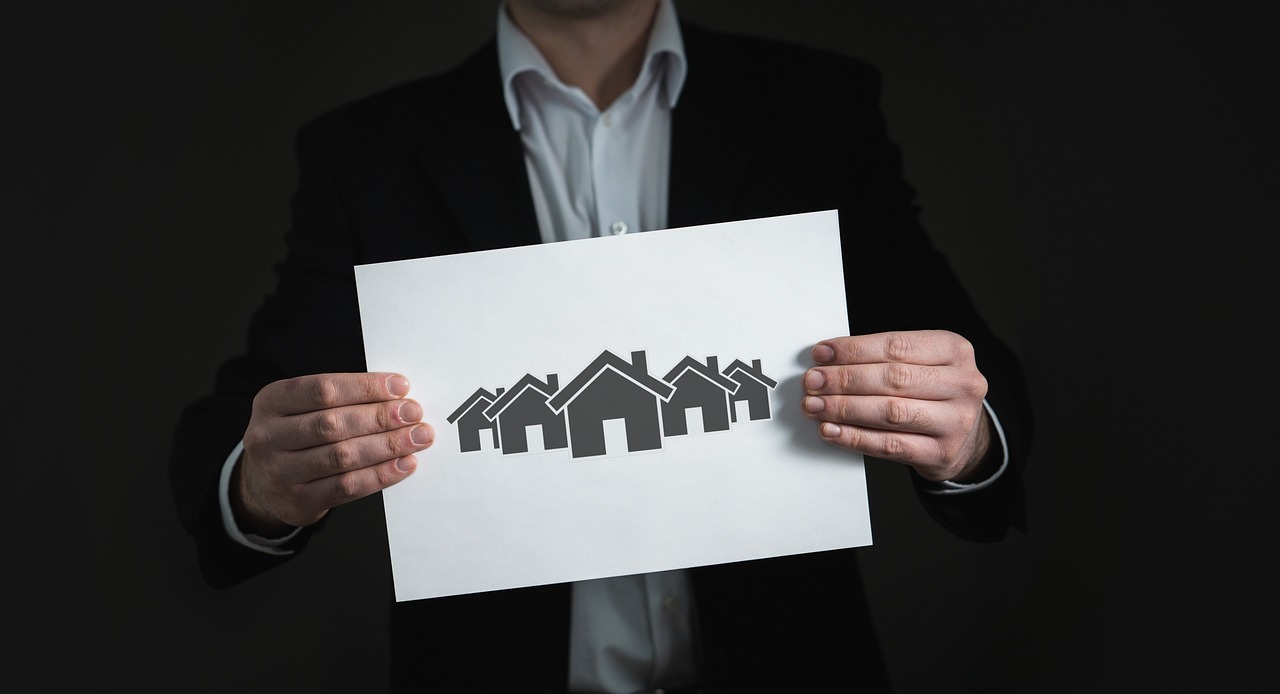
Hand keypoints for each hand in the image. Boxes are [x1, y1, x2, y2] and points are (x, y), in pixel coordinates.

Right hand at [232, 372, 433, 535]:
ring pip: (342, 456)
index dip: (365, 387)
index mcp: (271, 401)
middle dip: (380, 417)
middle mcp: (268, 436)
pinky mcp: (298, 501)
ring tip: (417, 437)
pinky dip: (381, 475)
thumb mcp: (301, 408)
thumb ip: (340, 399)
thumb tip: (396, 395)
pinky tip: (404, 464)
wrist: (262, 485)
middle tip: (414, 413)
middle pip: (333, 424)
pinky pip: (347, 487)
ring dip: (387, 445)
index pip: (322, 389)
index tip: (400, 386)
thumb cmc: (295, 435)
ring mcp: (280, 472)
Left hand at [802, 330, 993, 482]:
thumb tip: (827, 361)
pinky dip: (854, 437)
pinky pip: (890, 445)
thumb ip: (881, 359)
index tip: (821, 353)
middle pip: (893, 378)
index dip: (854, 350)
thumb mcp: (920, 363)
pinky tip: (831, 430)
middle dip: (845, 379)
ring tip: (815, 405)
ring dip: (844, 408)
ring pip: (890, 412)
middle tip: (813, 381)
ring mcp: (956, 421)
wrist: (963, 438)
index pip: (896, 346)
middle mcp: (963, 383)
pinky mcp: (942, 453)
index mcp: (954, 350)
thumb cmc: (931, 392)